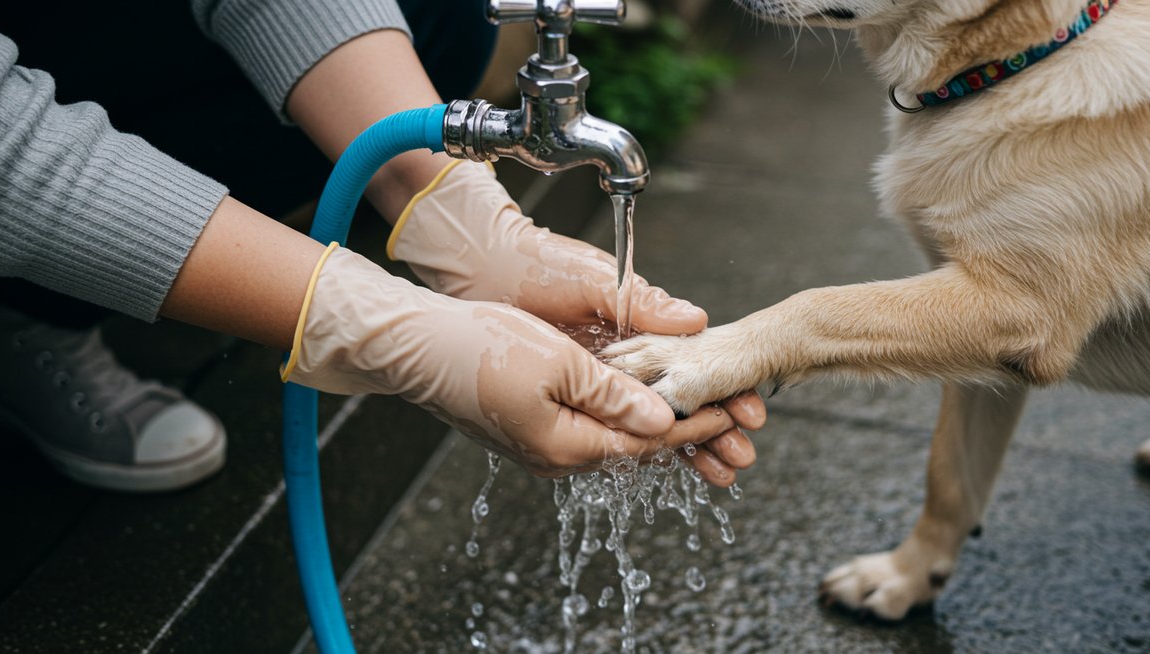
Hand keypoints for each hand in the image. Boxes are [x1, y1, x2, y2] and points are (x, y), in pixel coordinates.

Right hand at [385, 162, 765, 482]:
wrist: (415, 347)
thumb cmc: (480, 347)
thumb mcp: (559, 365)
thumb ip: (615, 396)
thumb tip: (664, 420)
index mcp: (567, 446)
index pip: (649, 442)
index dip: (697, 425)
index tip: (734, 411)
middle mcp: (556, 456)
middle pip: (637, 448)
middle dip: (688, 433)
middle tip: (734, 418)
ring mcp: (540, 445)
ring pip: (615, 438)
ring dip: (659, 424)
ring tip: (702, 411)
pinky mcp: (529, 428)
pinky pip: (590, 427)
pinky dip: (624, 416)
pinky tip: (642, 402)